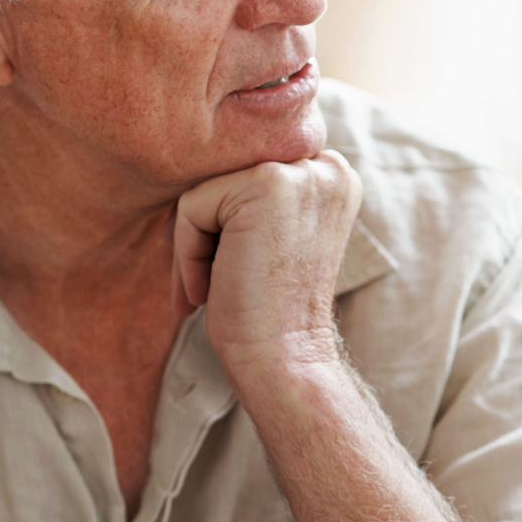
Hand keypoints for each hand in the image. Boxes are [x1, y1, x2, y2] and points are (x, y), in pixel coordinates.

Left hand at [172, 150, 362, 381]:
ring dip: (194, 246)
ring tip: (212, 290)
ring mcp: (302, 172)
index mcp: (334, 176)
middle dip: (207, 233)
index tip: (228, 272)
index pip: (244, 173)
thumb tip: (190, 162)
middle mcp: (327, 165)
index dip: (226, 225)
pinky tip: (210, 289)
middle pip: (224, 177)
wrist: (286, 359)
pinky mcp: (268, 184)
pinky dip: (187, 254)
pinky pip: (192, 205)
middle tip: (211, 286)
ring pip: (205, 190)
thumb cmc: (269, 310)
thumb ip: (256, 194)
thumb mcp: (273, 236)